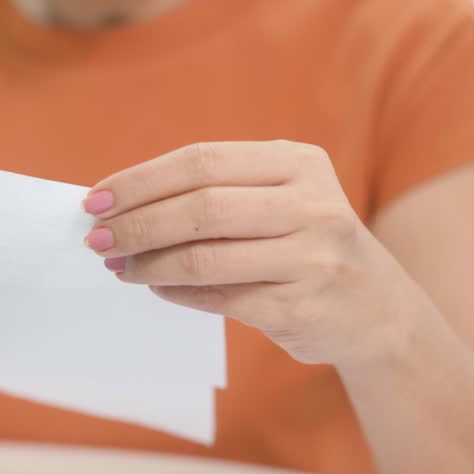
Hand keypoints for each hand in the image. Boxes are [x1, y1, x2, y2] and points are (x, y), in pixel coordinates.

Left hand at [82, 141, 418, 366]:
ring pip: (205, 257)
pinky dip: (176, 293)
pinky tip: (156, 288)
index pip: (202, 161)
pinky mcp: (300, 307)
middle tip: (95, 238)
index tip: (95, 199)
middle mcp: (312, 204)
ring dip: (149, 263)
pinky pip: (218, 297)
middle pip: (201, 208)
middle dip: (137, 223)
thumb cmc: (305, 246)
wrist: (378, 311)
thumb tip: (121, 204)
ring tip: (118, 266)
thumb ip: (216, 192)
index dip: (141, 180)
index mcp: (299, 163)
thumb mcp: (279, 199)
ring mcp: (312, 258)